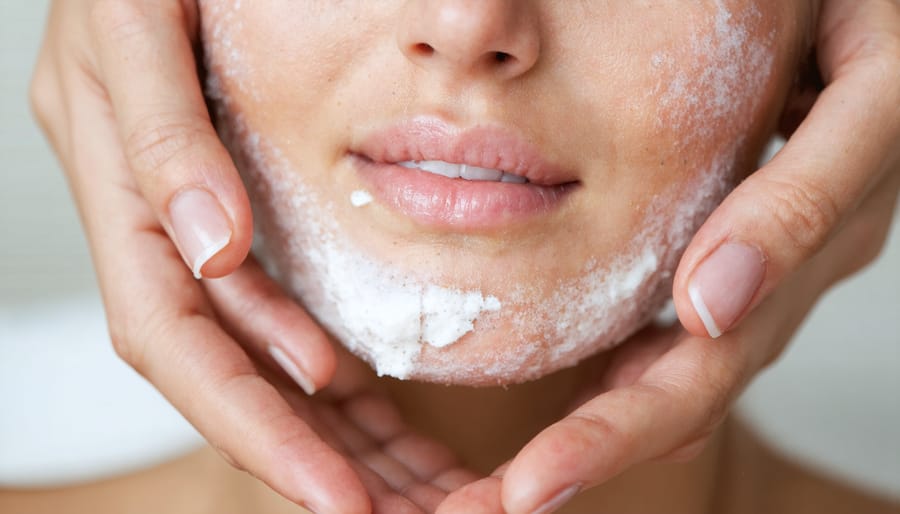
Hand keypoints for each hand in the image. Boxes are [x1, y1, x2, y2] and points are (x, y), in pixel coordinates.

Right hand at [30, 1, 478, 511]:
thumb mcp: (136, 22)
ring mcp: (192, 219)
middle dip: (303, 454)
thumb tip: (211, 250)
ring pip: (256, 351)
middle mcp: (156, 219)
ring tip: (400, 483)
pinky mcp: (231, 207)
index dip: (252, 429)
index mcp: (120, 186)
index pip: (182, 344)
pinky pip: (272, 303)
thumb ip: (163, 136)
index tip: (336, 499)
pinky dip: (315, 360)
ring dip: (324, 426)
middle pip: (226, 371)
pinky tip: (360, 400)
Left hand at [437, 0, 899, 511]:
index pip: (700, 371)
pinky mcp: (730, 247)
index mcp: (809, 256)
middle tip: (498, 506)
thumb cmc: (870, 26)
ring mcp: (757, 270)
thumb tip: (712, 305)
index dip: (617, 433)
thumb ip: (802, 196)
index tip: (533, 484)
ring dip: (597, 427)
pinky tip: (567, 398)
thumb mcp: (868, 95)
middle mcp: (778, 280)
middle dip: (590, 452)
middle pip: (677, 392)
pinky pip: (670, 325)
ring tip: (512, 481)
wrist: (865, 14)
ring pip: (673, 370)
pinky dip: (617, 371)